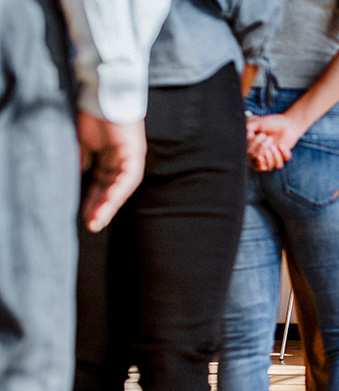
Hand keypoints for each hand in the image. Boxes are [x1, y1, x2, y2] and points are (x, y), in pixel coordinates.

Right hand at [77, 111, 147, 232]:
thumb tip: (80, 173)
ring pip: (120, 188)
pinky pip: (127, 178)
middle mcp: (123, 160)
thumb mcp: (83, 142)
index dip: (93, 201)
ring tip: (97, 221)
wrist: (101, 92)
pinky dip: (117, 191)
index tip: (85, 218)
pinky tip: (107, 204)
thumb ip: (84, 158)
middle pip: (112, 190)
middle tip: (91, 226)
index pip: (103, 185)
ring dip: (108, 205)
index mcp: (111, 158)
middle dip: (100, 208)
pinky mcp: (134, 153)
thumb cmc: (92, 113)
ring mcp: (130, 157)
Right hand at [246, 113, 301, 170]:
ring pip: (270, 167)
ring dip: (272, 157)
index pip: (249, 156)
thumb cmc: (271, 123)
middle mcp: (261, 155)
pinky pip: (281, 164)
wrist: (287, 123)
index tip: (256, 136)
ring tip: (274, 146)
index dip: (252, 149)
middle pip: (258, 164)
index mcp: (253, 148)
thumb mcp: (259, 123)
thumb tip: (246, 132)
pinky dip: (282, 155)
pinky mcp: (282, 158)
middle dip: (262, 150)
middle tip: (268, 138)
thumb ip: (250, 127)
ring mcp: (272, 158)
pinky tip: (282, 145)